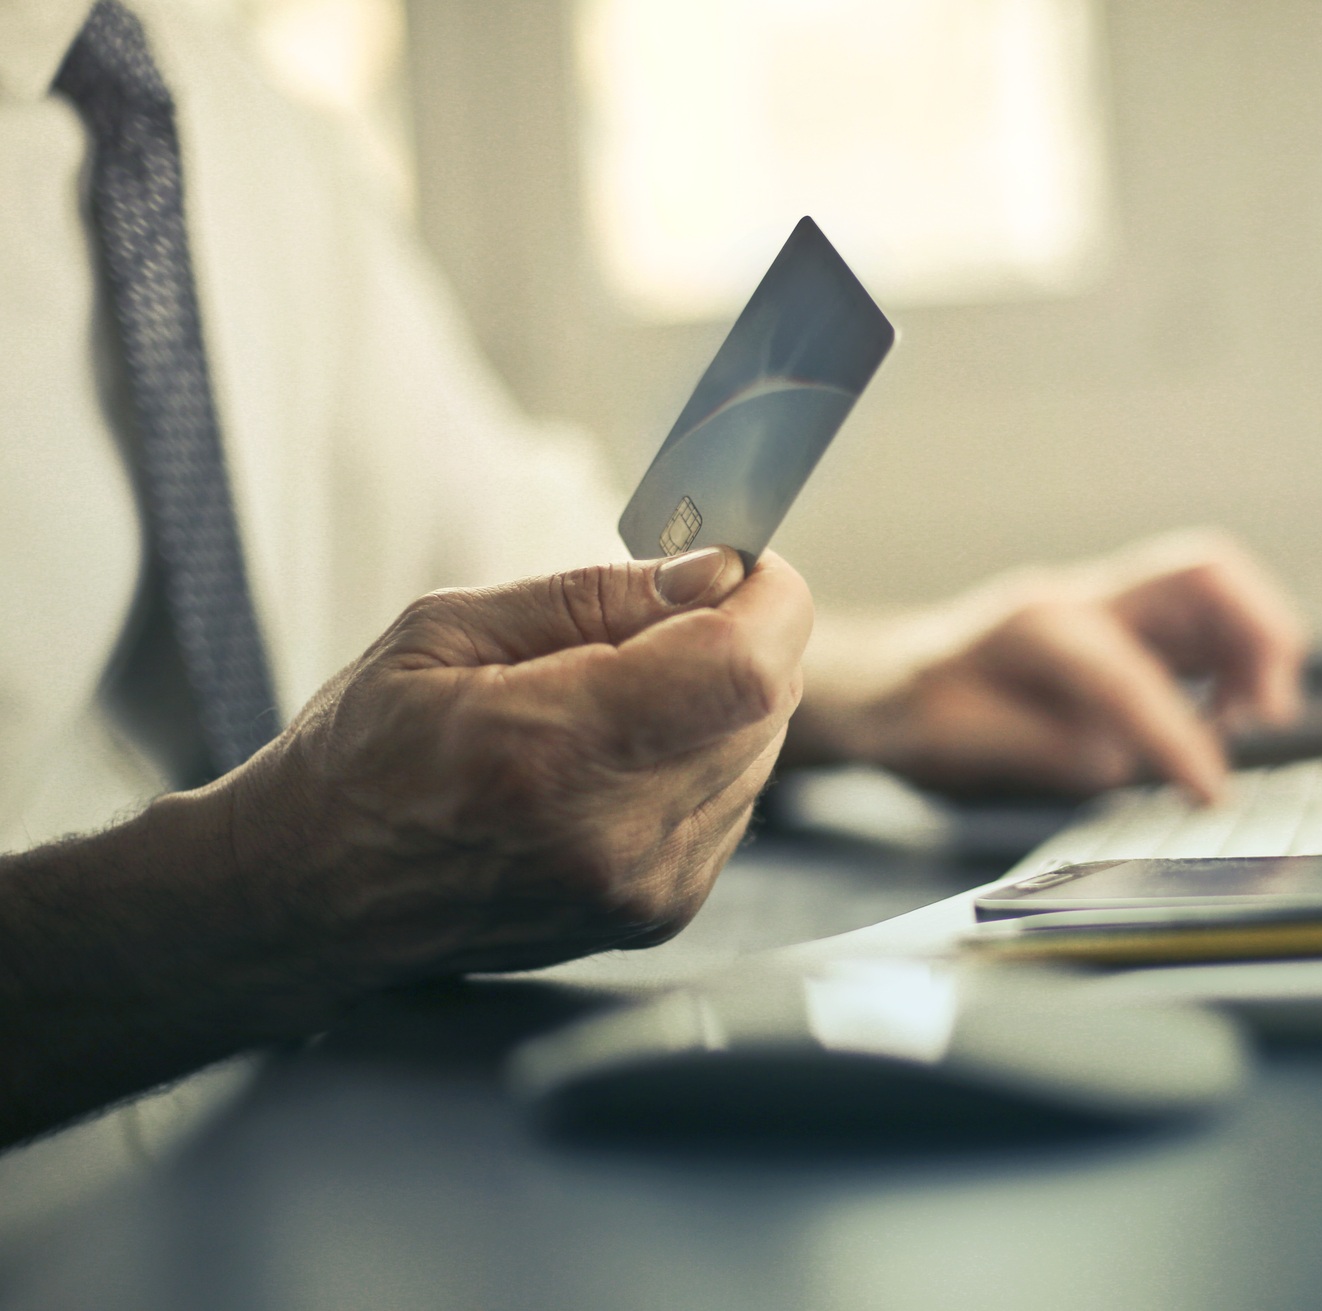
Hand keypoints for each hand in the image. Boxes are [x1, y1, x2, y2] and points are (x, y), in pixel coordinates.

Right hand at [229, 546, 812, 982]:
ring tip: (621, 692)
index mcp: (549, 752)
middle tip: (666, 615)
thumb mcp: (448, 628)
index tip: (736, 564)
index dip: (766, 598)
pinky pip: (734, 800)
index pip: (743, 667)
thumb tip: (715, 572)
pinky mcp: (661, 912)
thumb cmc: (364, 753)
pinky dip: (703, 754)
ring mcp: (645, 888)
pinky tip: (622, 751)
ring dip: (722, 699)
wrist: (314, 896)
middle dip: (743, 637)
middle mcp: (613, 837)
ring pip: (761, 750)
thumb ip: (596, 596)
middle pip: (768, 705)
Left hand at [786, 530, 1304, 801]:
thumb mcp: (959, 742)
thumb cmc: (917, 705)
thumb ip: (1043, 747)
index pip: (1129, 674)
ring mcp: (1109, 605)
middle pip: (1202, 572)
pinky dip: (1235, 663)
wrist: (889, 675)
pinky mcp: (1130, 628)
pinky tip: (1222, 716)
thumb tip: (1118, 757)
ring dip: (1255, 647)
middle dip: (1260, 631)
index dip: (1178, 737)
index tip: (1212, 792)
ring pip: (1215, 591)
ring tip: (1250, 719)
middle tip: (1274, 712)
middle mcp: (1081, 597)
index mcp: (1034, 625)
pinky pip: (1205, 625)